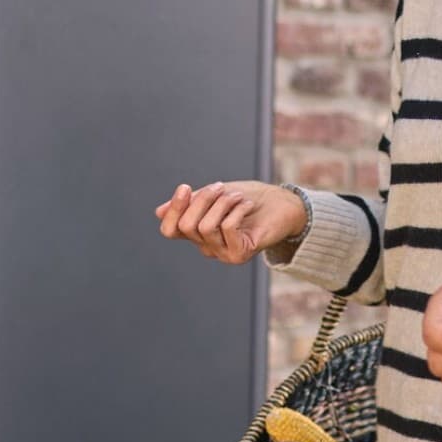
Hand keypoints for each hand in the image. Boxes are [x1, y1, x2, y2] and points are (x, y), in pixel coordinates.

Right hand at [154, 180, 305, 265]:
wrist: (283, 205)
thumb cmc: (248, 199)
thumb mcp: (214, 196)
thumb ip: (190, 204)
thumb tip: (158, 212)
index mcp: (197, 234)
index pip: (169, 230)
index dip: (173, 209)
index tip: (186, 187)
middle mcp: (207, 247)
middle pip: (186, 225)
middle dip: (202, 200)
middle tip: (221, 187)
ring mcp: (223, 253)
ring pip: (205, 227)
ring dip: (222, 204)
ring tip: (238, 196)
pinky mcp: (240, 254)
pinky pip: (226, 229)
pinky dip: (236, 210)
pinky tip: (247, 205)